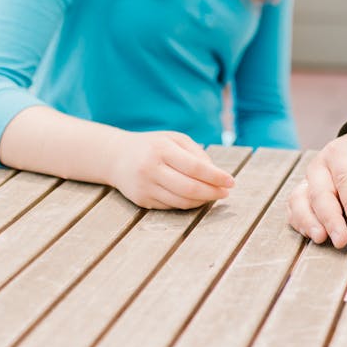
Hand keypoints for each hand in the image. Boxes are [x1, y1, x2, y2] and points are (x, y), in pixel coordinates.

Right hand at [108, 131, 234, 209]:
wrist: (116, 157)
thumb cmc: (153, 145)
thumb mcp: (174, 139)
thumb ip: (196, 153)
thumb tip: (216, 175)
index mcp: (161, 150)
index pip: (194, 167)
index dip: (216, 177)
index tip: (231, 182)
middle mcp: (151, 169)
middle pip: (189, 188)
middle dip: (212, 192)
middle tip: (226, 193)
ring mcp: (145, 187)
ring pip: (181, 201)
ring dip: (202, 201)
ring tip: (214, 195)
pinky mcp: (141, 201)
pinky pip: (171, 206)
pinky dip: (188, 205)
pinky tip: (197, 199)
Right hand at [286, 126, 346, 246]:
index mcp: (341, 152)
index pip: (345, 177)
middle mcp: (321, 165)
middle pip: (320, 192)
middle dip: (330, 218)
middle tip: (341, 239)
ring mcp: (309, 179)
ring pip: (300, 199)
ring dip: (309, 221)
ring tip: (320, 237)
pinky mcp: (303, 192)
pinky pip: (294, 208)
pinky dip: (300, 222)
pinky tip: (313, 234)